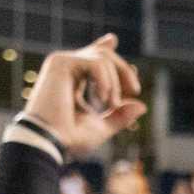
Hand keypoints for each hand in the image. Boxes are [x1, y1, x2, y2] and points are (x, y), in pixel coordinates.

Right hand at [22, 35, 144, 157]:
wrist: (50, 141)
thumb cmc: (70, 138)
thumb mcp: (102, 127)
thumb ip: (120, 115)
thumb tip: (142, 106)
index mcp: (72, 80)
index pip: (93, 57)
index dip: (111, 51)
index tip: (134, 69)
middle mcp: (66, 68)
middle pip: (103, 54)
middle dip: (124, 71)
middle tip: (134, 91)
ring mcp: (62, 62)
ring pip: (103, 57)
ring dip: (115, 82)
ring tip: (111, 104)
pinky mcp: (60, 62)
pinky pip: (96, 62)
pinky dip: (106, 81)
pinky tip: (102, 98)